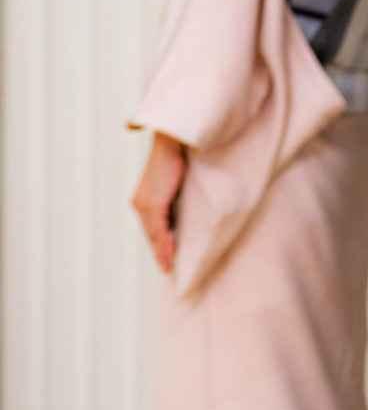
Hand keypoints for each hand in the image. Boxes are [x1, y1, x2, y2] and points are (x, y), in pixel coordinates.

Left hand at [130, 133, 186, 274]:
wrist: (173, 141)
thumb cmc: (179, 155)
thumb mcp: (178, 181)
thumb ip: (176, 195)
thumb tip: (185, 203)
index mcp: (145, 198)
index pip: (153, 226)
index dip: (160, 242)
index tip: (166, 257)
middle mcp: (140, 203)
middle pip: (151, 234)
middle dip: (159, 251)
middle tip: (167, 268)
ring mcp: (144, 205)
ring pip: (153, 236)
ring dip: (161, 253)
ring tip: (168, 267)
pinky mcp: (152, 205)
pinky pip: (158, 231)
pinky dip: (164, 246)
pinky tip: (169, 257)